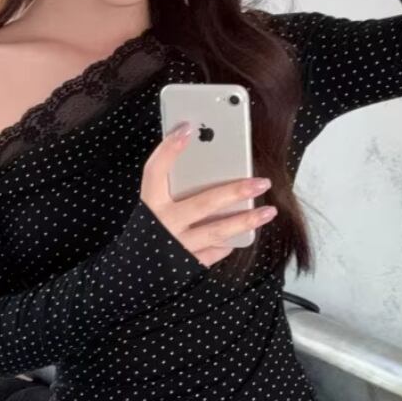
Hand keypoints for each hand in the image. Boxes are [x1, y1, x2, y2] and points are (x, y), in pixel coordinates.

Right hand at [140, 122, 277, 267]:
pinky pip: (215, 251)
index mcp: (150, 204)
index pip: (155, 171)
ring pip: (217, 230)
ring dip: (245, 220)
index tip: (187, 127)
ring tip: (268, 211)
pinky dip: (229, 242)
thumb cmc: (148, 232)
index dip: (169, 149)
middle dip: (235, 191)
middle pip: (203, 203)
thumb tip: (203, 160)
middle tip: (261, 182)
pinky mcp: (188, 264)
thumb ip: (170, 187)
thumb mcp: (152, 207)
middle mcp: (164, 224)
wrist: (133, 273)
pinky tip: (243, 235)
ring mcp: (178, 246)